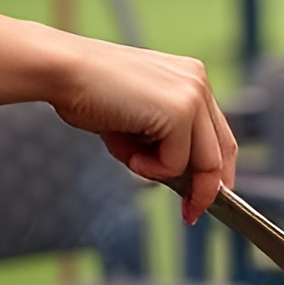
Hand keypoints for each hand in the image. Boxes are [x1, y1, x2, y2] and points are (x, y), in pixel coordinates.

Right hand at [50, 38, 236, 223]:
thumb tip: (185, 182)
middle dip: (207, 189)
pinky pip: (176, 163)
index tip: (205, 197)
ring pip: (203, 162)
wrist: (61, 71)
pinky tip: (126, 150)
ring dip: (165, 174)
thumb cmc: (89, 95)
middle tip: (190, 213)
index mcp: (192, 78)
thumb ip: (166, 142)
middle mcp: (199, 82)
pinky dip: (150, 168)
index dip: (216, 171)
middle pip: (222, 151)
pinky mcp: (181, 111)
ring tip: (131, 157)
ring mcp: (193, 95)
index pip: (219, 134)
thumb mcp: (138, 120)